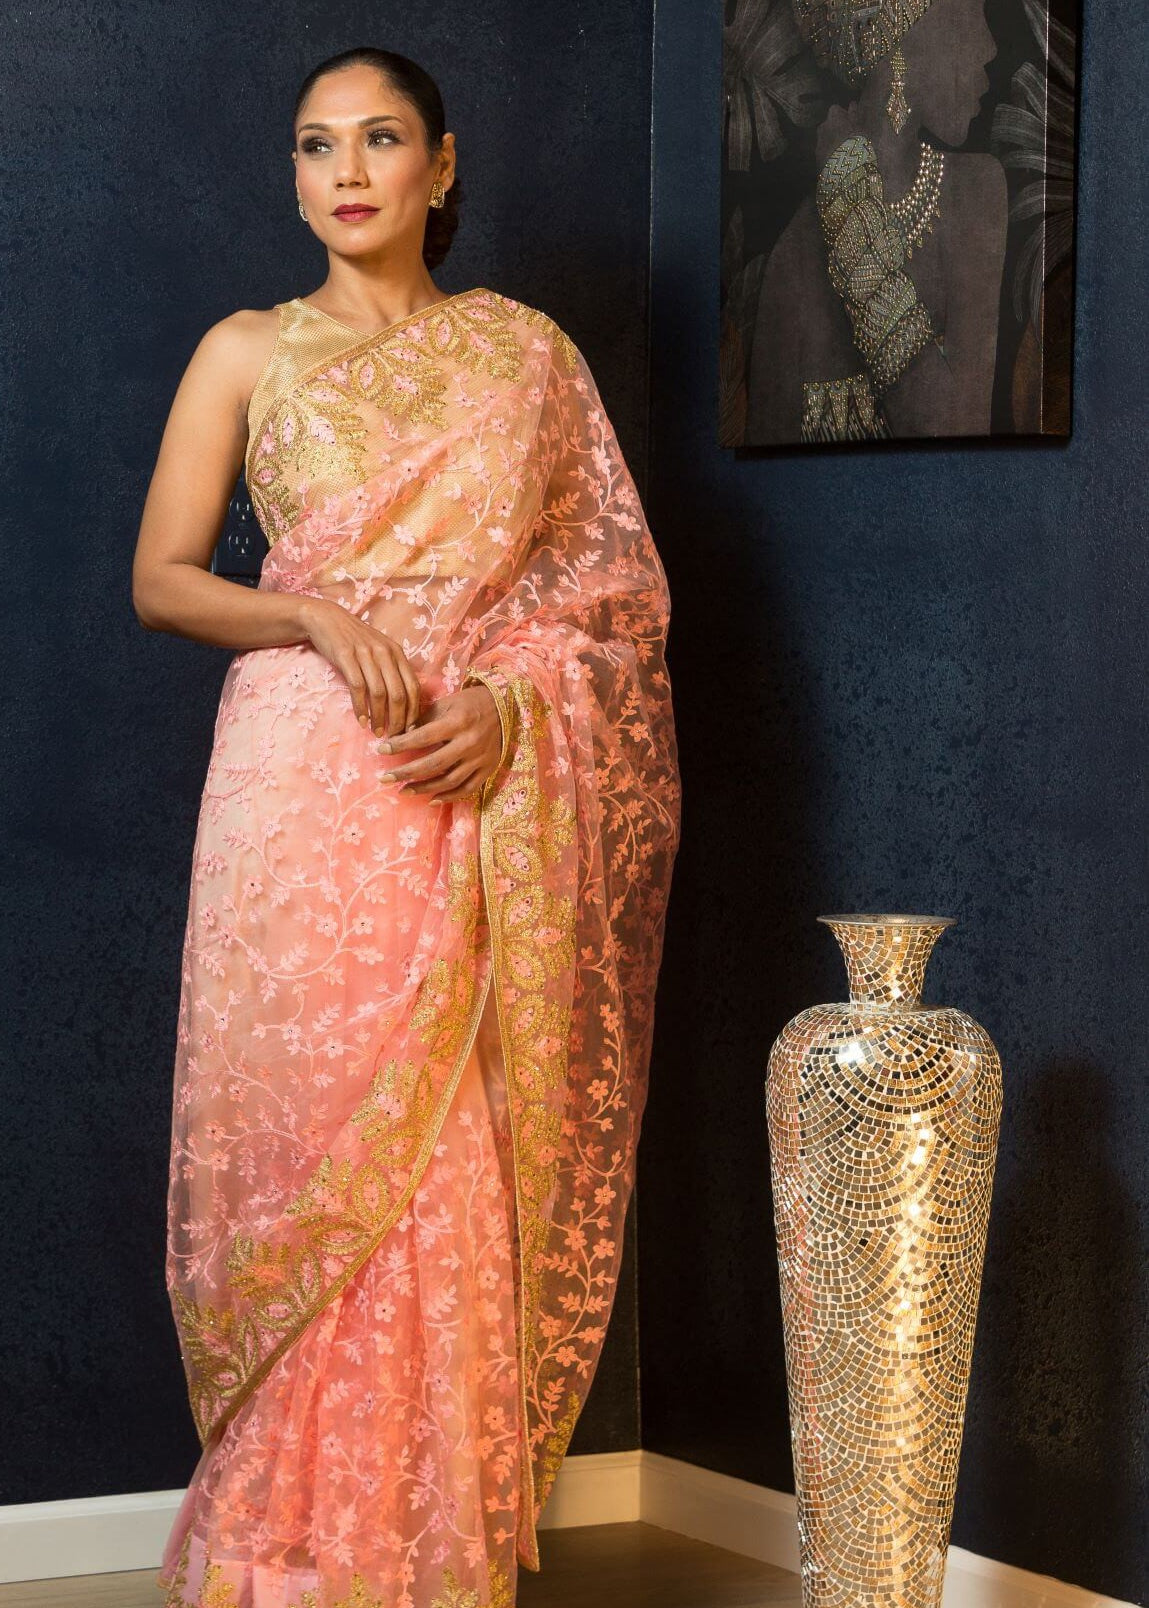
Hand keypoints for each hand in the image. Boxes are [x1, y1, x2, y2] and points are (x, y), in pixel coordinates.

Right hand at [299, 598, 421, 736]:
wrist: (327, 618)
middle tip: (394, 737)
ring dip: (379, 717)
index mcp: (397, 653)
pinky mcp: (346, 656)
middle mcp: (385, 653)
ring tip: (377, 732)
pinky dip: (361, 708)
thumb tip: (404, 704)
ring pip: (379, 693)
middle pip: (398, 694)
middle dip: (398, 720)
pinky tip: (362, 721)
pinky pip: (357, 687)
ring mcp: (365, 654)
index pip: (413, 687)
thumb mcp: (380, 651)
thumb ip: (392, 672)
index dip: (413, 711)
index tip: (410, 730)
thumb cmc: (355, 641)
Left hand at [380, 684, 502, 801]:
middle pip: (433, 764)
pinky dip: (449, 797)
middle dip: (406, 772)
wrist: (505, 707)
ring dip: (423, 788)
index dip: (400, 745)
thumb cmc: (470, 703)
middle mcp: (469, 742)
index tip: (380, 750)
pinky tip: (431, 799)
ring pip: (449, 781)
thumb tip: (400, 736)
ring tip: (403, 790)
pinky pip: (467, 789)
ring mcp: (480, 758)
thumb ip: (424, 720)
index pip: (422, 737)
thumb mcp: (446, 704)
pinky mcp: (488, 769)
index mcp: (457, 722)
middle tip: (385, 778)